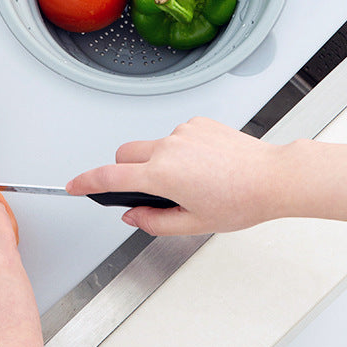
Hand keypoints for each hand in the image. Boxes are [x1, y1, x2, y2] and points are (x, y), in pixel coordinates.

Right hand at [66, 117, 288, 234]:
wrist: (273, 177)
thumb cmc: (241, 201)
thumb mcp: (194, 224)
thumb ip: (154, 222)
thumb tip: (132, 216)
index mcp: (163, 174)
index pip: (110, 177)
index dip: (86, 182)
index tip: (73, 185)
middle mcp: (168, 147)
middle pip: (124, 155)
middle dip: (125, 171)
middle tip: (148, 191)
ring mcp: (182, 131)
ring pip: (151, 147)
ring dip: (157, 162)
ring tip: (192, 181)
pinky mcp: (197, 122)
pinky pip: (175, 137)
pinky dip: (179, 151)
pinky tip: (204, 165)